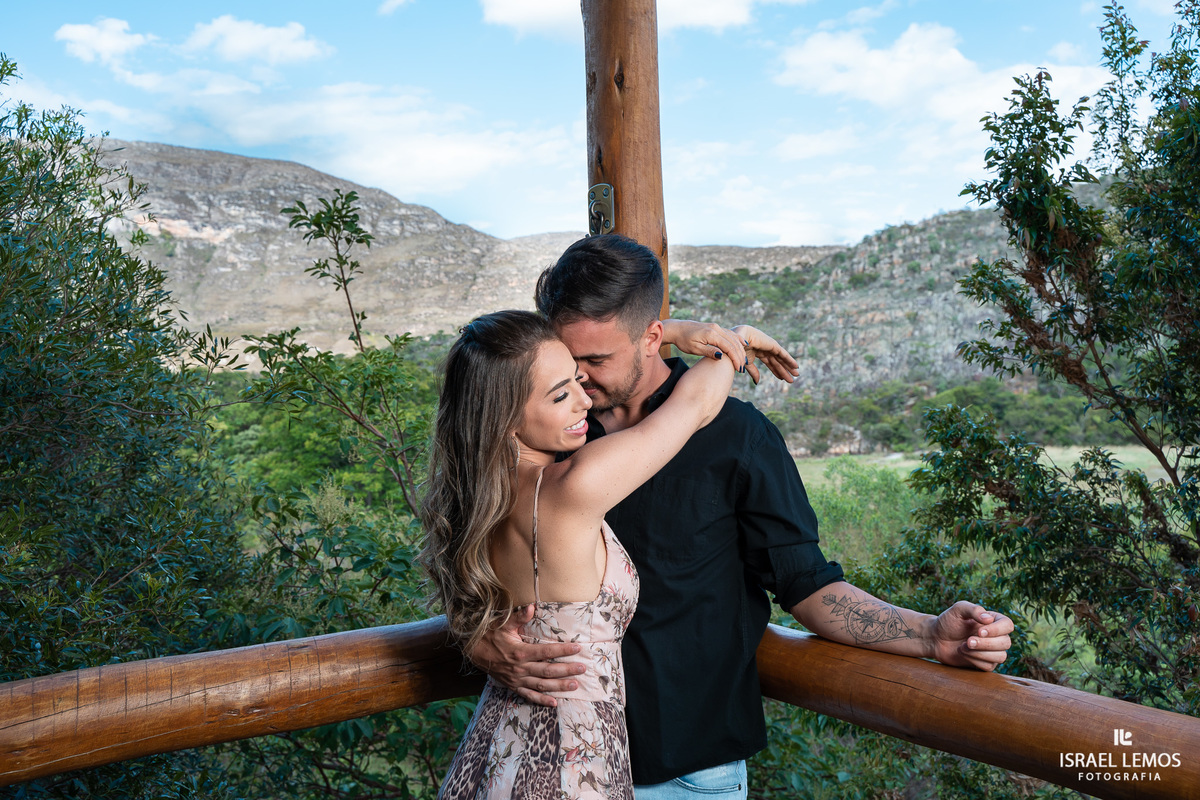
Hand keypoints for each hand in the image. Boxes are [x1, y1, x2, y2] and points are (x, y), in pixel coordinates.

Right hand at [465, 604, 585, 705]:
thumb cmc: (491, 635)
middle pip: (548, 670)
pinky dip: (541, 700)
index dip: (562, 650)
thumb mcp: (504, 624)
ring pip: (542, 685)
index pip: (546, 651)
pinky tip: (554, 703)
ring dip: (559, 686)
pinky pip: (529, 696)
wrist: (474, 652)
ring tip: (575, 685)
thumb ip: (519, 617)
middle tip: (582, 669)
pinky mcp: (513, 686)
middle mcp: (520, 668)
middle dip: (567, 670)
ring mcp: (517, 679)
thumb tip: (532, 606)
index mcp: (520, 652)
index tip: (577, 648)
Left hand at [661, 319, 747, 369]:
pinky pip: (730, 334)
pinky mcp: (716, 328)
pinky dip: (737, 340)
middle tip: (742, 369)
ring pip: (733, 338)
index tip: (739, 369)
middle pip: (733, 343)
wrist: (677, 329)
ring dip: (740, 349)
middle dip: (739, 356)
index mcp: (711, 334)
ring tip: (744, 361)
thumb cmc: (684, 341)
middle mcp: (716, 328)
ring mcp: (717, 327)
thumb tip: (721, 356)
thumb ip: (709, 351)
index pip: (728, 347)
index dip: (735, 358)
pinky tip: (743, 345)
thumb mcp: (695, 349)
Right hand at [731, 324, 798, 383]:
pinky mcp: (773, 345)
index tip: (781, 378)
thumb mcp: (746, 363)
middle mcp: (765, 349)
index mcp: (757, 351)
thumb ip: (754, 372)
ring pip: (781, 359)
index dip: (776, 371)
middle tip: (792, 380)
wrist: (737, 340)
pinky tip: (796, 366)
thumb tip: (757, 383)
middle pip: (777, 362)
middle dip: (784, 371)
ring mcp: (770, 346)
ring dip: (789, 367)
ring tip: (796, 375)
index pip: (770, 363)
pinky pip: (784, 354)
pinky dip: (790, 360)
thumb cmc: (738, 350)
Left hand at [929, 602, 1013, 671]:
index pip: (1008, 625)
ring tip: (963, 646)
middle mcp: (996, 636)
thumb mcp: (958, 610)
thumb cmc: (948, 622)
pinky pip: (989, 666)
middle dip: (986, 643)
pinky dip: (975, 660)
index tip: (979, 631)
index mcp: (993, 620)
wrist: (936, 638)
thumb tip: (989, 619)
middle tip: (968, 641)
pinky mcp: (985, 663)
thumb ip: (973, 610)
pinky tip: (963, 653)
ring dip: (980, 653)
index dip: (997, 630)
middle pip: (1006, 643)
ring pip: (1000, 657)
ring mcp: (992, 651)